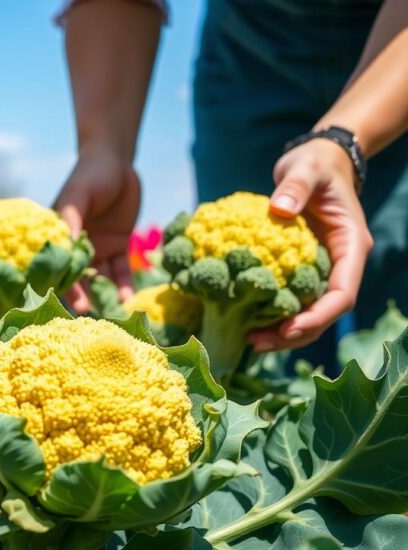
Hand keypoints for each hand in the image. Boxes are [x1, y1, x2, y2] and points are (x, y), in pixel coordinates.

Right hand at [54, 147, 139, 312]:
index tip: (59, 299)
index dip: (57, 281)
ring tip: (110, 312)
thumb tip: (66, 247)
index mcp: (59, 235)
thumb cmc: (90, 175)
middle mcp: (76, 246)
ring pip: (98, 277)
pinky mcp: (118, 246)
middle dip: (79, 295)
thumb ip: (71, 219)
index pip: (55, 262)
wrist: (118, 162)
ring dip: (102, 294)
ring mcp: (97, 248)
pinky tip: (127, 298)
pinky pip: (121, 270)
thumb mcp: (78, 195)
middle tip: (84, 313)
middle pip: (76, 275)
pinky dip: (124, 284)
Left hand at [247, 138, 372, 351]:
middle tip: (256, 342)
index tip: (289, 329)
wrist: (314, 163)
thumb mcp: (306, 169)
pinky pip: (289, 298)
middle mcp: (339, 265)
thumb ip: (296, 186)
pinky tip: (244, 321)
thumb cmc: (314, 165)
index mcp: (350, 247)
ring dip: (281, 331)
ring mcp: (320, 269)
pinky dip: (270, 313)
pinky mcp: (300, 269)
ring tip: (249, 341)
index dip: (318, 316)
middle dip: (294, 334)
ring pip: (307, 312)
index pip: (342, 294)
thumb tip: (281, 207)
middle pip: (323, 313)